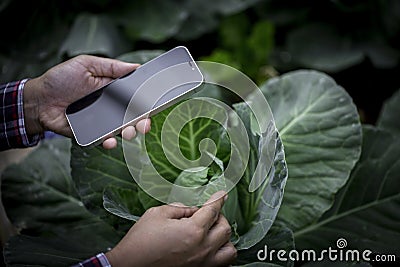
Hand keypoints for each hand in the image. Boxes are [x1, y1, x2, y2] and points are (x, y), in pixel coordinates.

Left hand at [23, 55, 150, 148]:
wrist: (39, 100)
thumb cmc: (60, 79)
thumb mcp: (86, 65)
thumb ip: (111, 66)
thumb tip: (136, 66)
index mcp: (112, 90)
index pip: (134, 96)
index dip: (146, 101)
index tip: (154, 104)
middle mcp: (110, 107)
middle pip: (133, 116)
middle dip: (143, 121)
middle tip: (144, 123)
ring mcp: (102, 122)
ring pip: (122, 130)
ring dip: (130, 132)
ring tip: (129, 132)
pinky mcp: (91, 134)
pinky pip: (104, 140)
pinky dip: (110, 142)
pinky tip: (111, 140)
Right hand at [106, 191, 236, 266]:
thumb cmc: (140, 241)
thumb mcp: (156, 214)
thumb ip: (179, 208)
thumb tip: (192, 209)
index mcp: (193, 230)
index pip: (213, 210)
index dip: (218, 199)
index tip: (222, 194)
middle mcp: (202, 249)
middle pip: (225, 229)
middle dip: (219, 218)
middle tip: (208, 215)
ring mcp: (202, 264)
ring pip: (230, 250)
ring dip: (224, 239)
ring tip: (212, 233)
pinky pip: (222, 264)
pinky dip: (220, 254)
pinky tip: (210, 248)